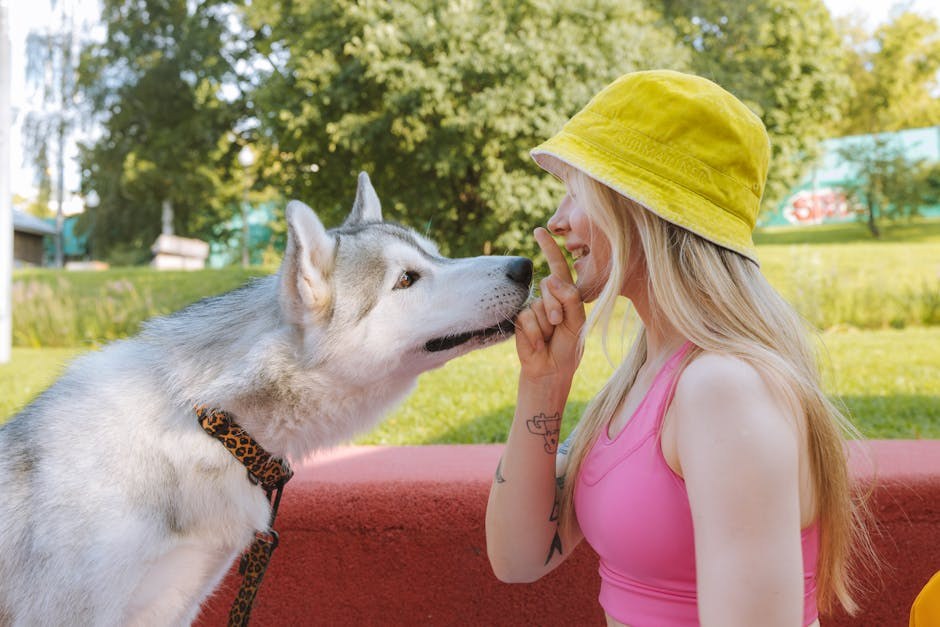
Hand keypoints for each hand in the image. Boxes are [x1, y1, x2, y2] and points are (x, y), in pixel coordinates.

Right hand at [515, 228, 585, 383]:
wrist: (550, 370)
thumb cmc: (568, 348)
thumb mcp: (577, 323)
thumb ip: (570, 299)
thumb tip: (550, 278)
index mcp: (566, 295)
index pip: (558, 267)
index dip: (549, 248)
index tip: (539, 230)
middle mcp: (548, 297)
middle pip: (550, 286)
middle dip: (556, 307)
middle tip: (559, 327)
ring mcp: (533, 307)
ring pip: (539, 304)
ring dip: (545, 325)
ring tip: (548, 338)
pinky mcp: (519, 319)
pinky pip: (527, 317)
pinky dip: (534, 333)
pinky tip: (537, 343)